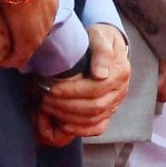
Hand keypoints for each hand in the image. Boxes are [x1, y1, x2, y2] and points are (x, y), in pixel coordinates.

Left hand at [36, 24, 129, 145]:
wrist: (108, 46)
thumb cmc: (100, 39)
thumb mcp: (101, 36)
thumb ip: (102, 51)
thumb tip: (100, 74)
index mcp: (120, 73)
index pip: (96, 89)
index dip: (72, 91)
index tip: (52, 88)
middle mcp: (121, 91)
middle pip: (94, 107)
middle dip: (66, 105)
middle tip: (44, 99)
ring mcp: (116, 103)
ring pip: (94, 119)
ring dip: (68, 116)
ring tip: (48, 108)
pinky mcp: (109, 111)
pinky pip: (98, 127)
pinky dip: (80, 130)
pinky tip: (63, 124)